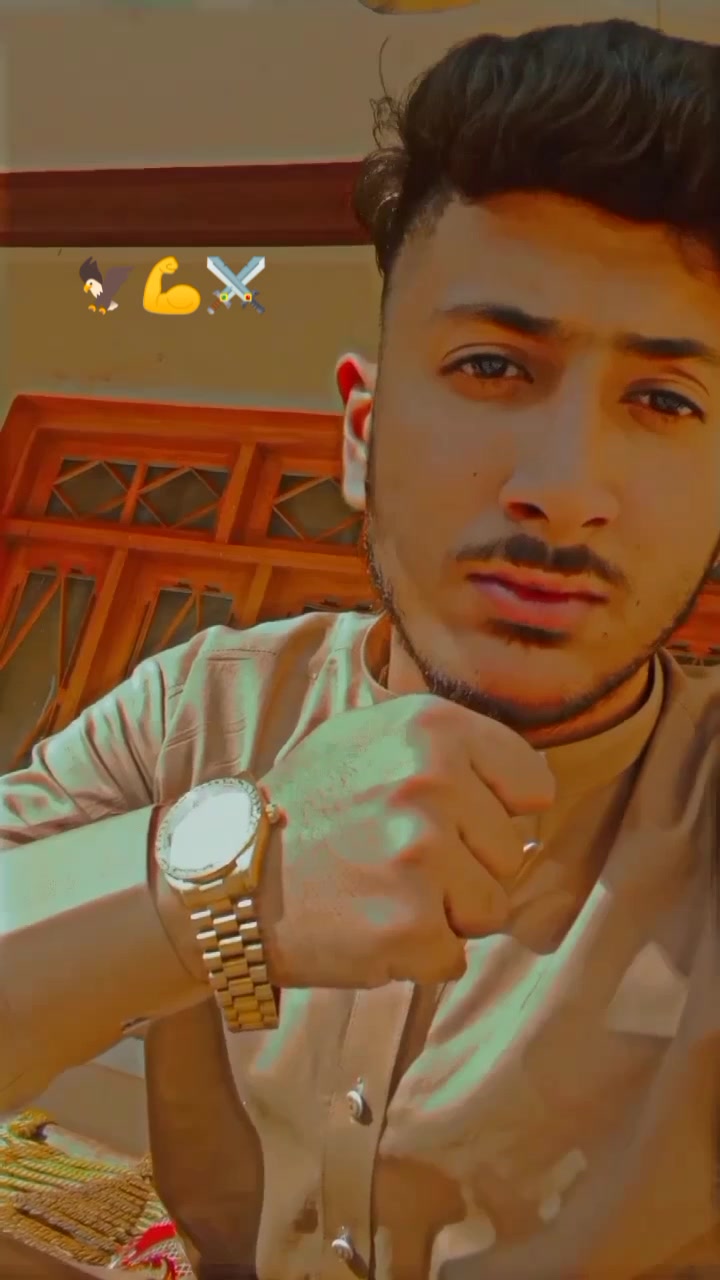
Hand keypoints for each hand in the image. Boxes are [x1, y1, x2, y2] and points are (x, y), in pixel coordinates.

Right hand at [257, 693, 554, 989]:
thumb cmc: (307, 807)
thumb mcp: (368, 737)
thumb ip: (449, 749)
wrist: (227, 875)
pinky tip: (369, 926)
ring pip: (491, 910)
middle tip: (398, 861)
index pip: (532, 785)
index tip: (454, 820)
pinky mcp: (408, 927)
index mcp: (432, 728)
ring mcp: (420, 856)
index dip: (496, 812)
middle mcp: (431, 783)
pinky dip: (417, 955)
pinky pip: (453, 956)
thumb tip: (530, 796)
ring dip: (446, 914)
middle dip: (468, 868)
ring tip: (383, 892)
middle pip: (513, 854)